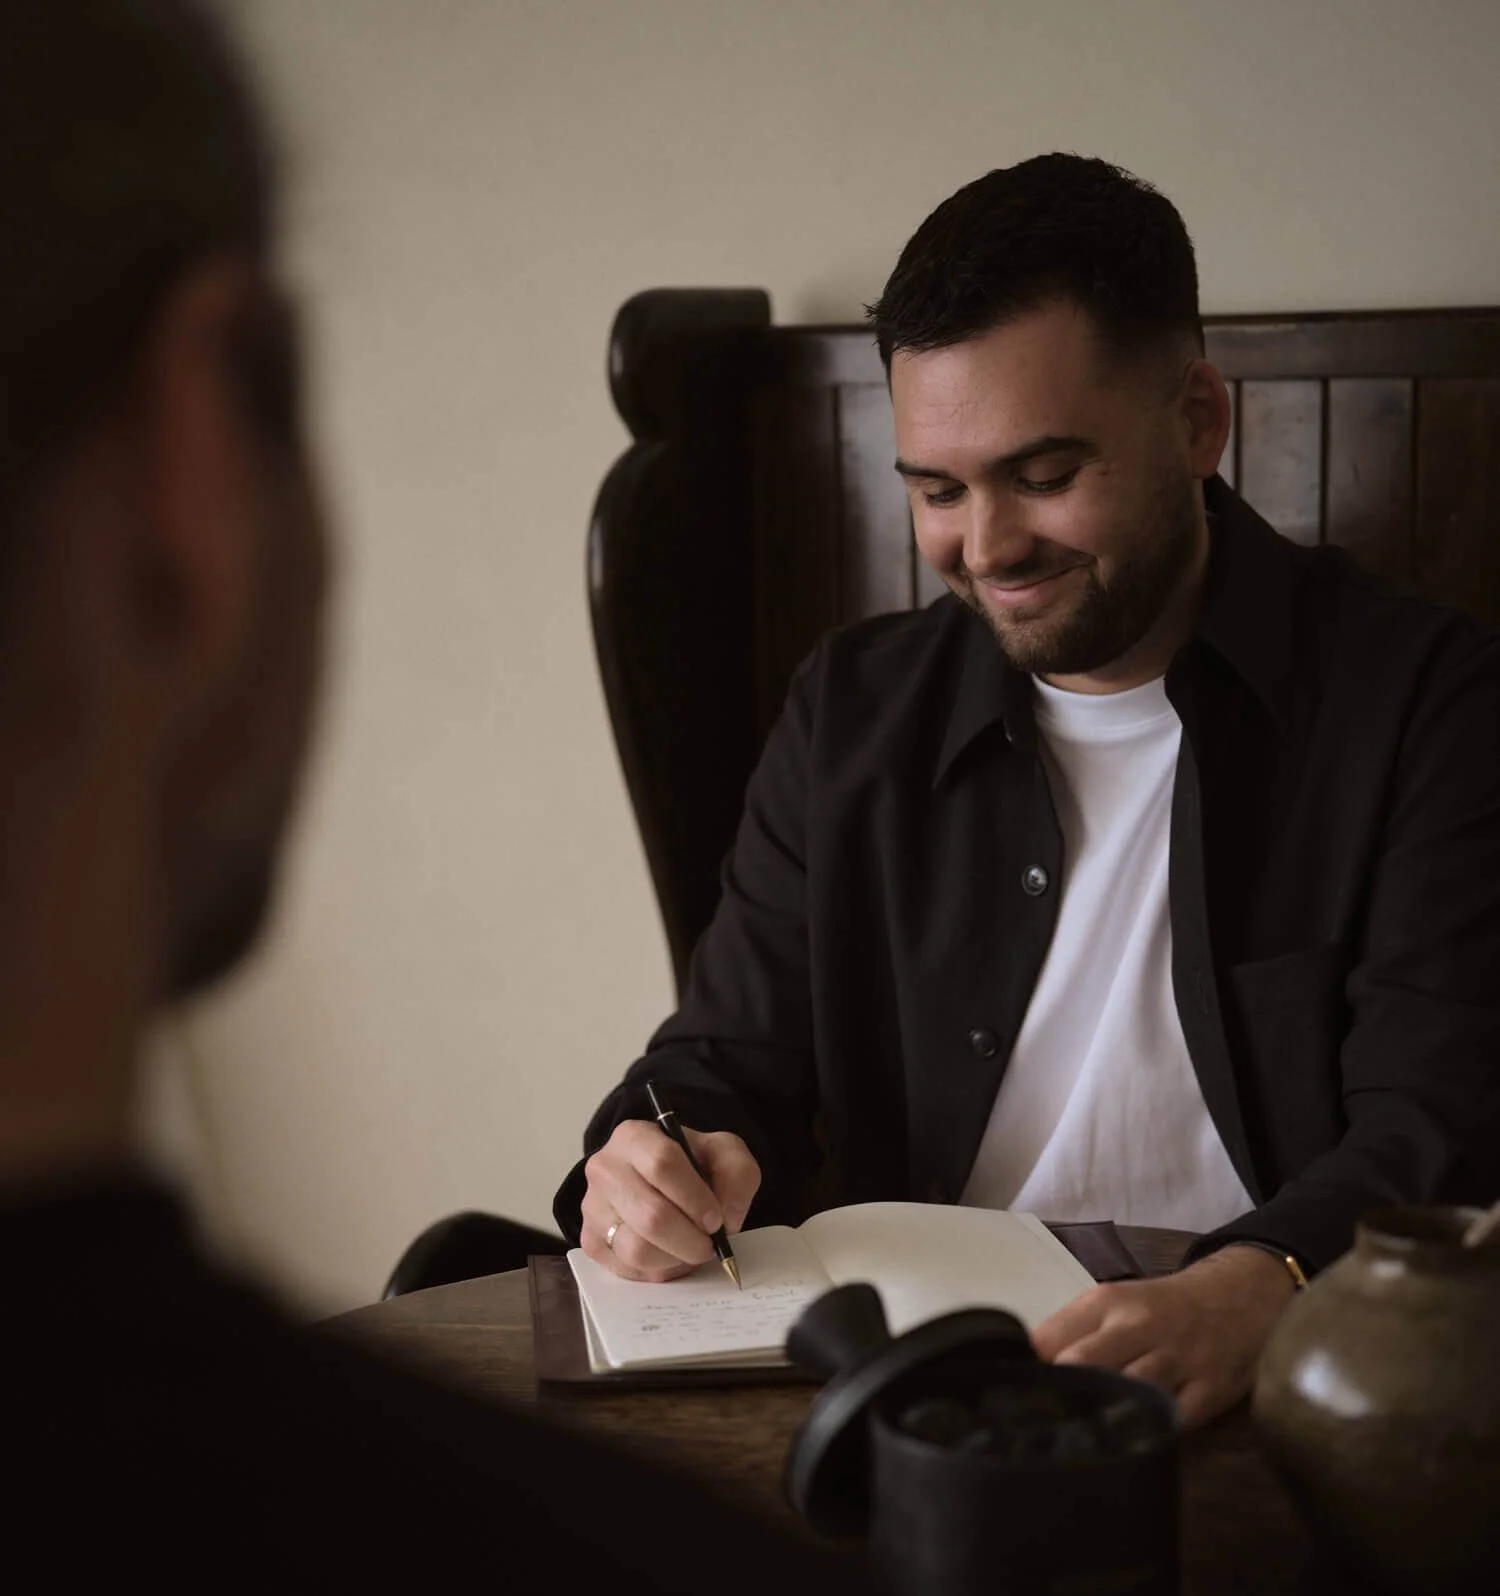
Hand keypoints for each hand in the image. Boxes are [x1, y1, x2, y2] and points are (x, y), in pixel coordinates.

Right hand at [579, 1118, 760, 1280]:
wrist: (659, 1180)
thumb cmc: (690, 1164)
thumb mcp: (723, 1153)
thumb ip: (737, 1174)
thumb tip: (728, 1217)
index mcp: (634, 1136)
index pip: (662, 1165)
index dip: (695, 1198)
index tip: (716, 1219)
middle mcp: (604, 1168)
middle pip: (650, 1216)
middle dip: (690, 1239)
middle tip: (709, 1244)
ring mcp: (592, 1206)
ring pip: (637, 1249)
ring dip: (675, 1258)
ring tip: (690, 1248)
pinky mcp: (591, 1240)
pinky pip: (628, 1269)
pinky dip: (658, 1270)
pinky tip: (670, 1254)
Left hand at [1030, 1244, 1297, 1427]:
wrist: (1236, 1297)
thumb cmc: (1161, 1307)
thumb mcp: (1113, 1304)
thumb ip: (1072, 1333)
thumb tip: (1025, 1370)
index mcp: (1106, 1301)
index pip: (1048, 1339)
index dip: (1030, 1372)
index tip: (1019, 1397)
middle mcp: (1139, 1325)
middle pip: (1083, 1364)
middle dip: (1062, 1396)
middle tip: (1046, 1426)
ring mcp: (1177, 1358)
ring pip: (1129, 1391)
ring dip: (1105, 1417)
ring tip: (1083, 1440)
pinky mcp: (1210, 1389)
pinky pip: (1173, 1419)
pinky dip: (1151, 1433)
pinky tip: (1133, 1444)